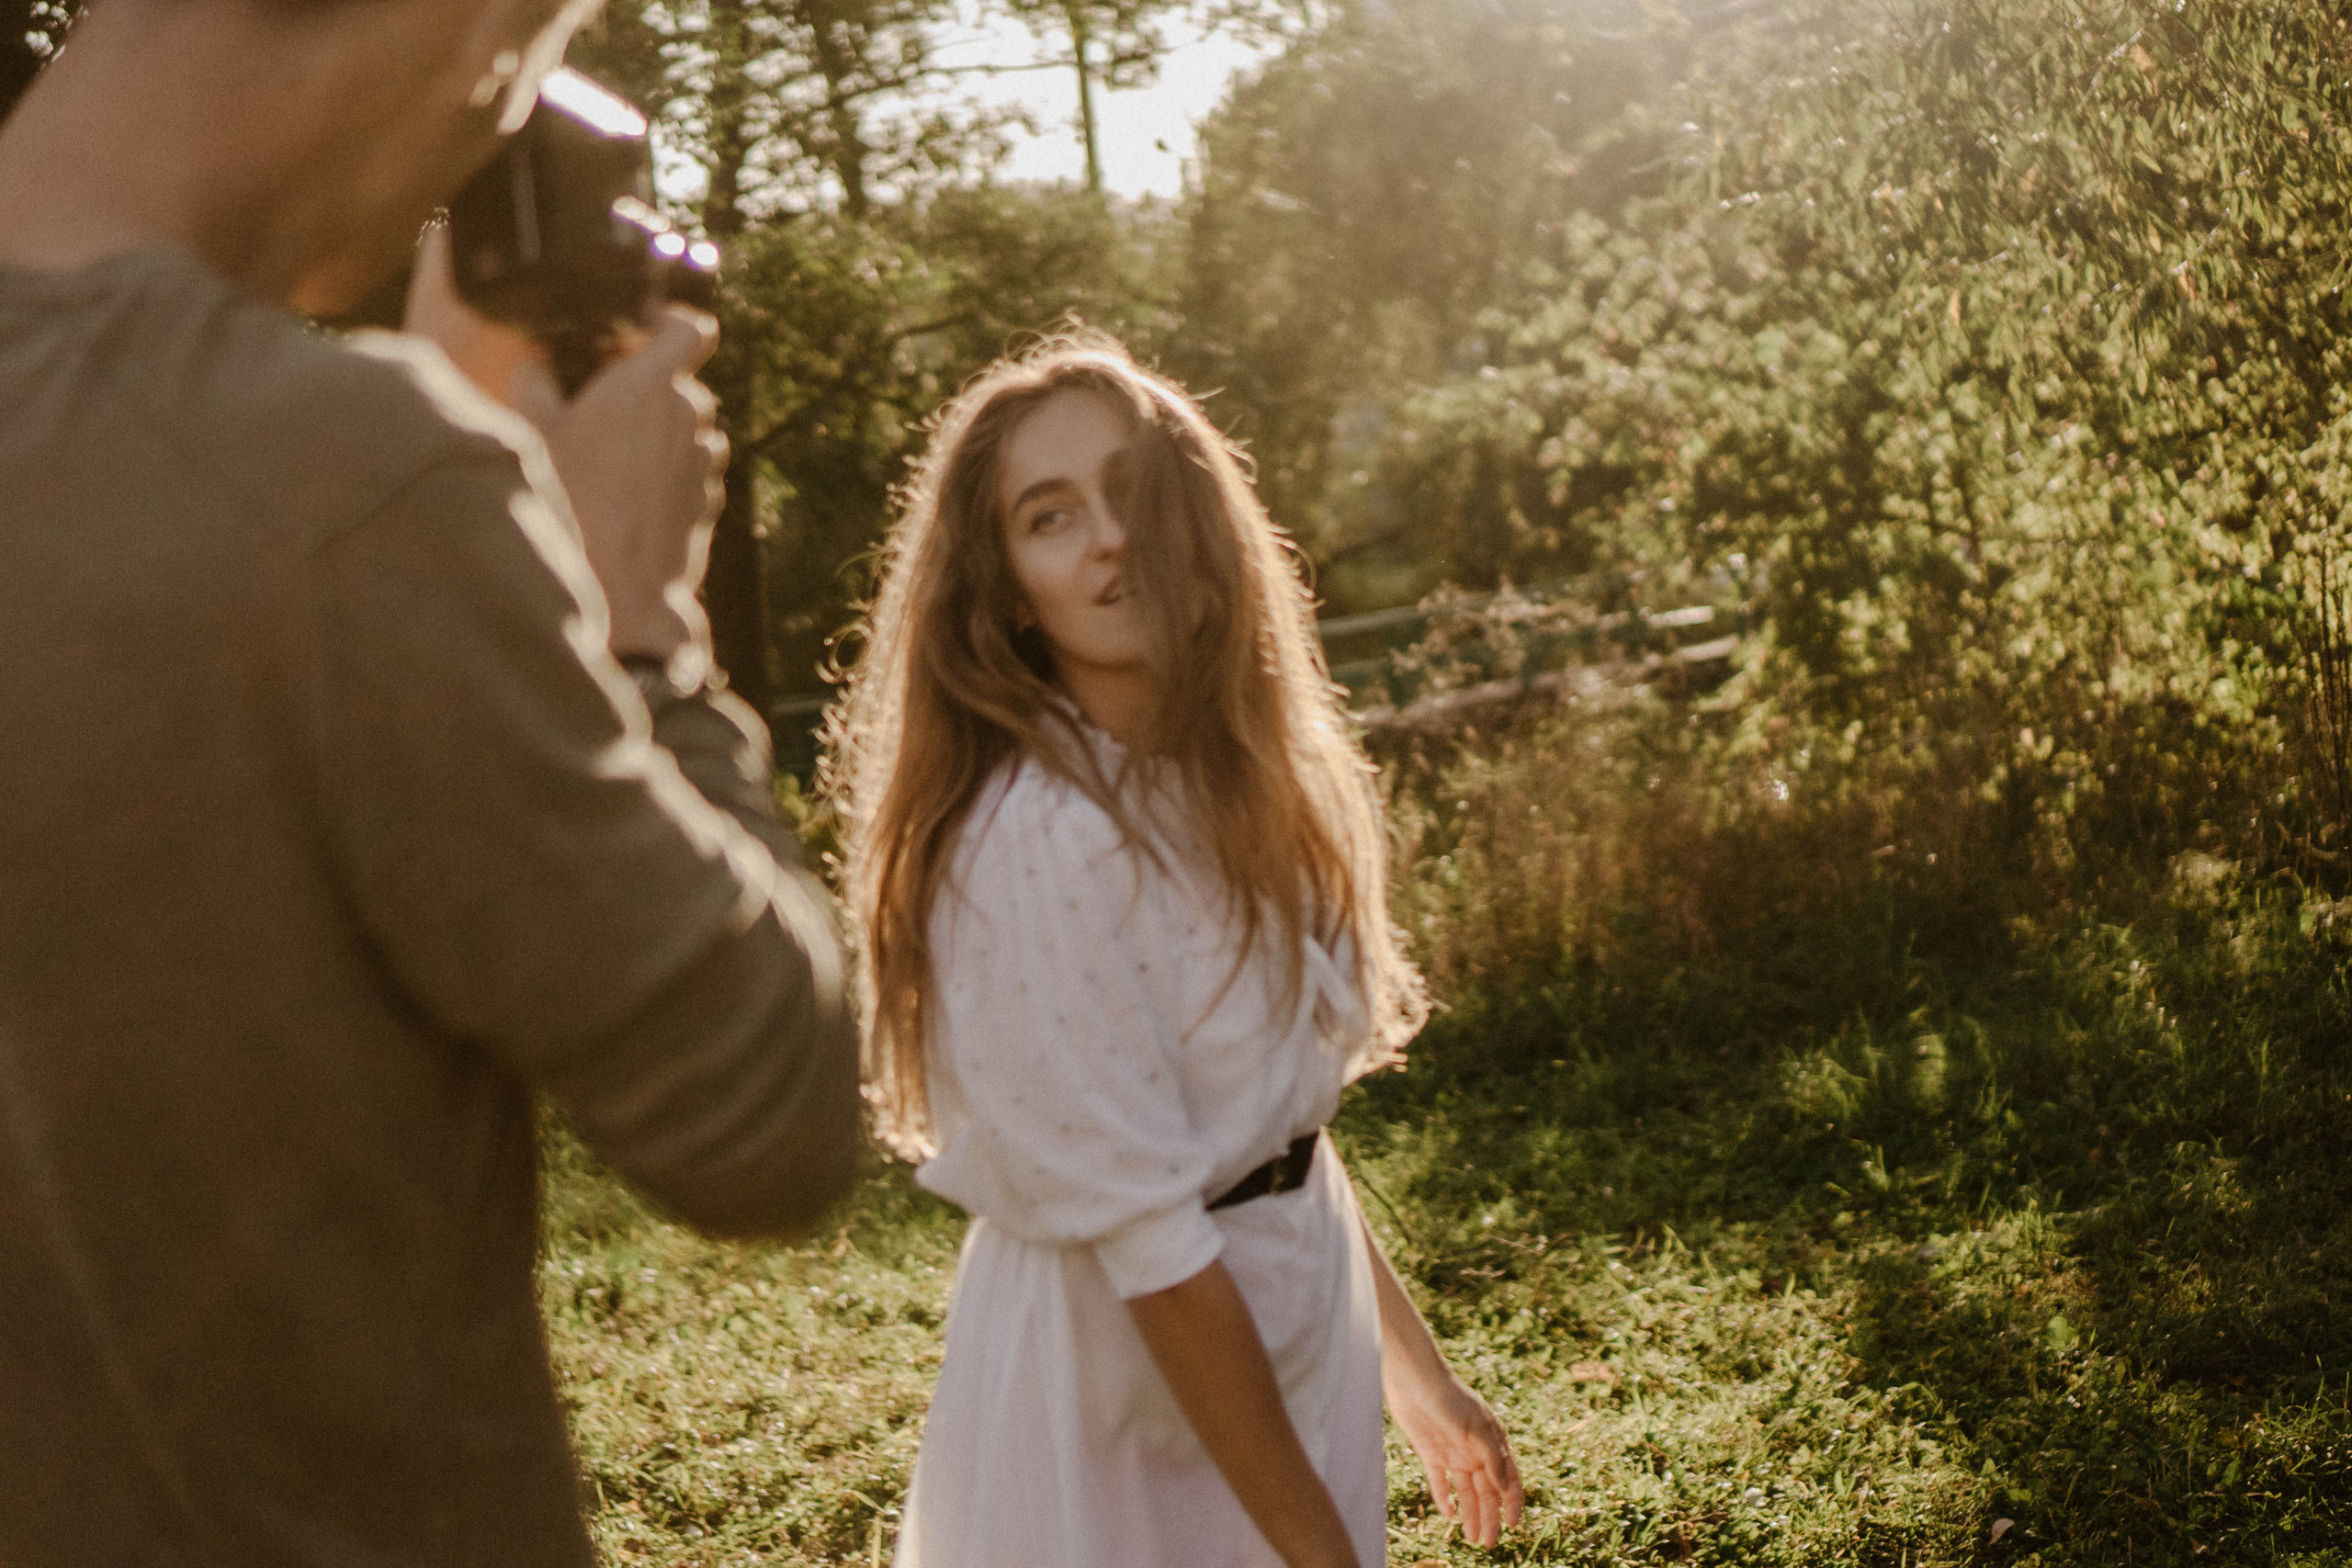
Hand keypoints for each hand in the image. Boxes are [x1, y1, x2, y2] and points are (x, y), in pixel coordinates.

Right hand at [403, 227, 730, 663]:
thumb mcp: (534, 432)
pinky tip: (629, 497)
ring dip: (659, 432)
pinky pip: (692, 468)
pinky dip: (669, 471)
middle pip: (682, 380)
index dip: (668, 321)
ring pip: (688, 427)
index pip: (692, 326)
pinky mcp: (711, 500)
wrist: (625, 593)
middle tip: (598, 408)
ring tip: (609, 461)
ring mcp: (706, 460)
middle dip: (648, 387)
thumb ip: (538, 378)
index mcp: (652, 385)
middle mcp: (692, 416)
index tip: (637, 330)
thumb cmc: (575, 506)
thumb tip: (541, 360)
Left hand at [1387, 1368, 1522, 1547]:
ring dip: (1470, 1514)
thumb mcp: (1477, 1427)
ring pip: (1465, 1491)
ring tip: (1471, 1538)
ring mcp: (1453, 1453)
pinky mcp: (1430, 1453)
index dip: (1513, 1502)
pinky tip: (1448, 1514)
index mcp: (1493, 1443)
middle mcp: (1475, 1451)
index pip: (1508, 1478)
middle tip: (1488, 1544)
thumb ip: (1493, 1458)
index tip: (1513, 1525)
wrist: (1413, 1379)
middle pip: (1486, 1491)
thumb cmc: (1450, 1397)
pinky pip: (1440, 1481)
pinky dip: (1444, 1497)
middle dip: (1489, 1517)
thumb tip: (1505, 1489)